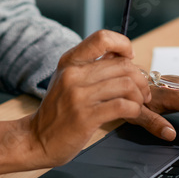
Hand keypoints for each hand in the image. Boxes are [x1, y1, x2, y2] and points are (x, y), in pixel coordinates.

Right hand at [0, 29, 150, 173]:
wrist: (36, 139)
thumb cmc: (57, 110)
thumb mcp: (68, 79)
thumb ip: (93, 65)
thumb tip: (121, 52)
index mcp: (70, 61)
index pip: (102, 37)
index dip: (123, 44)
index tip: (130, 57)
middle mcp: (73, 74)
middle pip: (122, 65)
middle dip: (140, 78)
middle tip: (142, 91)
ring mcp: (78, 96)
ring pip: (126, 84)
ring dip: (139, 95)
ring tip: (138, 103)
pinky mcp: (86, 117)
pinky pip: (123, 106)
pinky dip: (134, 108)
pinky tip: (132, 112)